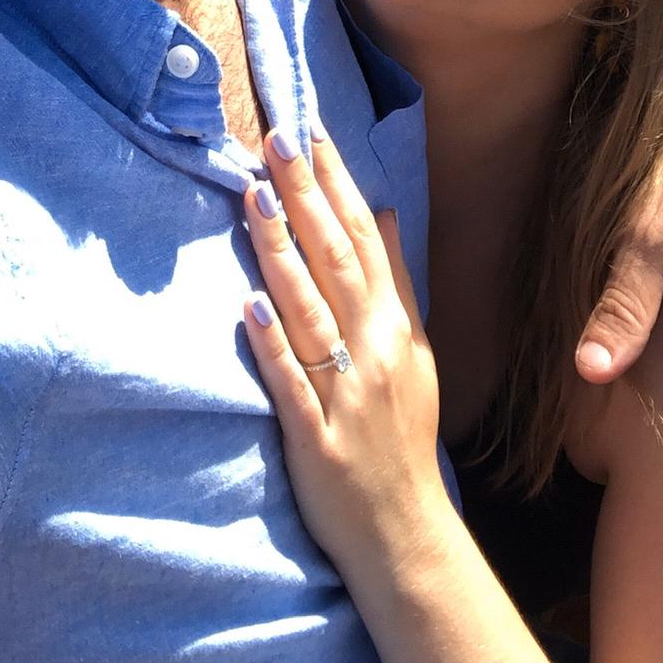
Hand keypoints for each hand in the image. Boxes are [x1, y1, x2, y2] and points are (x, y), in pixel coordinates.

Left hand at [240, 124, 449, 578]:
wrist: (405, 532)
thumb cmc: (401, 436)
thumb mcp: (413, 352)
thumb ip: (396, 282)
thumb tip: (381, 209)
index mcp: (393, 326)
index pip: (362, 237)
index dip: (335, 183)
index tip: (310, 130)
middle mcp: (373, 349)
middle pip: (335, 259)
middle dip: (305, 196)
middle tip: (276, 138)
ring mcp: (344, 391)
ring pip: (310, 309)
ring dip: (282, 251)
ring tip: (255, 196)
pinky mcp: (315, 436)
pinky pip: (291, 382)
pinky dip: (272, 342)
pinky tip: (249, 303)